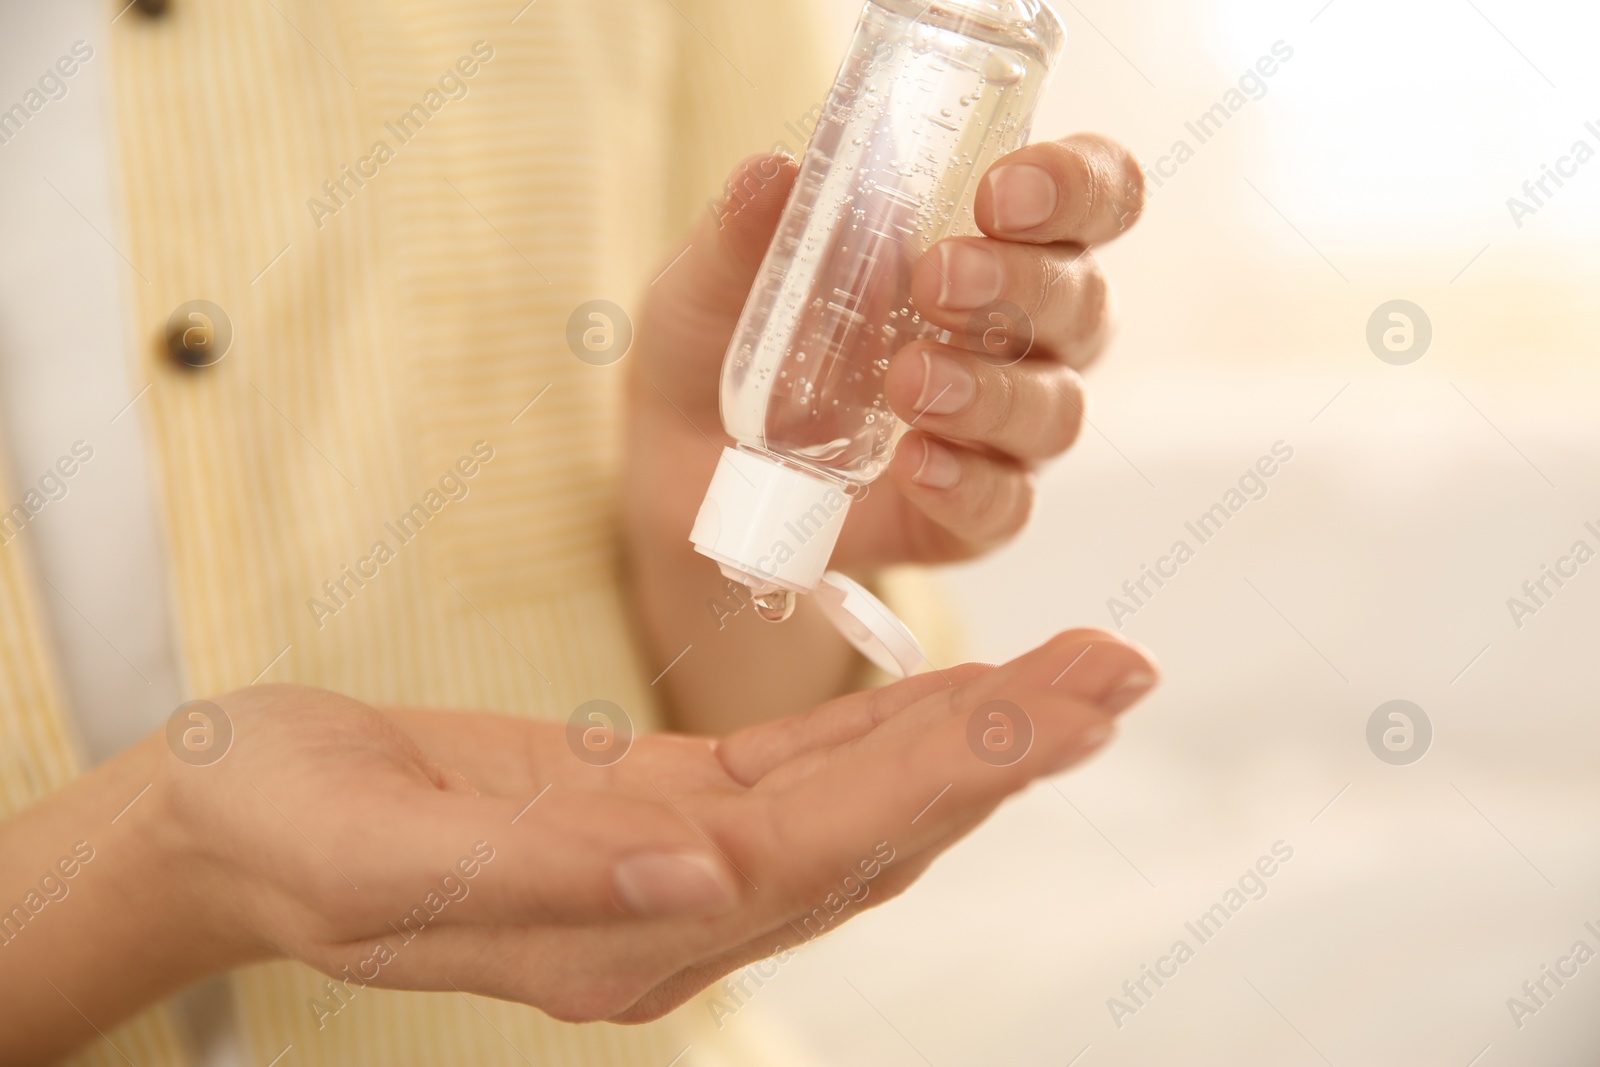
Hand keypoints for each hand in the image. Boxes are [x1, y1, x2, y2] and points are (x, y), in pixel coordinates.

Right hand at [0, 629, 1155, 1059]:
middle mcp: (674, 916)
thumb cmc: (291, 832)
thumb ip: (546, 880)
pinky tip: (952, 688)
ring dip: (970, 735)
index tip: (1060, 710)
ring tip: (1075, 672)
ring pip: (857, 799)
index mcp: (620, 940)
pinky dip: (887, 726)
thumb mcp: (382, 856)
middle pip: (874, 827)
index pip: (823, 850)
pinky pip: (799, 772)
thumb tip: (703, 885)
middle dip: (1003, 749)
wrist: (237, 823)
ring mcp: (673, 868)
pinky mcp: (656, 811)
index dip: (947, 776)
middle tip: (1120, 670)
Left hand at [630, 134, 1144, 572]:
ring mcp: (1001, 431)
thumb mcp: (714, 276)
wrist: (679, 462)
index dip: (1075, 186)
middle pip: (1081, 304)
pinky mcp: (969, 515)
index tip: (1002, 191)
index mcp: (990, 245)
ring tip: (908, 381)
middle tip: (936, 279)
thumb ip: (745, 228)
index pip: (1088, 198)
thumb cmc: (727, 339)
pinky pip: (1004, 507)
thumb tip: (770, 172)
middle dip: (1021, 287)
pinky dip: (967, 485)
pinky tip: (915, 465)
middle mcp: (1019, 336)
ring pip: (1054, 410)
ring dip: (992, 391)